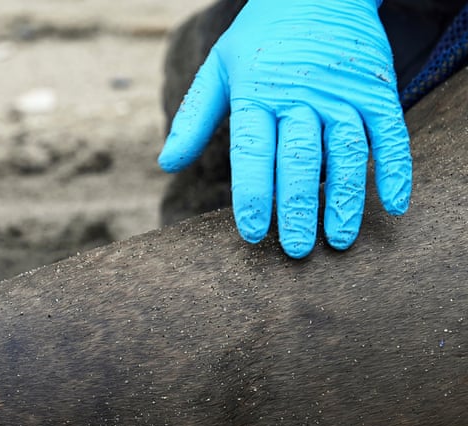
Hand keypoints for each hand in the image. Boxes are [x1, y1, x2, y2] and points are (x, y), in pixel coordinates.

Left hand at [158, 0, 411, 257]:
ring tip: (338, 240)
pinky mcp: (377, 90)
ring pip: (346, 152)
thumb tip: (166, 164)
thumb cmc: (261, 39)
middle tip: (295, 250)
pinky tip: (393, 204)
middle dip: (297, 208)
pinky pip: (390, 133)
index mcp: (257, 93)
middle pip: (299, 159)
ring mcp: (343, 94)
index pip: (253, 151)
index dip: (254, 194)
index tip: (253, 232)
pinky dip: (394, 169)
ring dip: (344, 199)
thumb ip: (194, 117)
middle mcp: (302, 96)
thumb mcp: (219, 68)